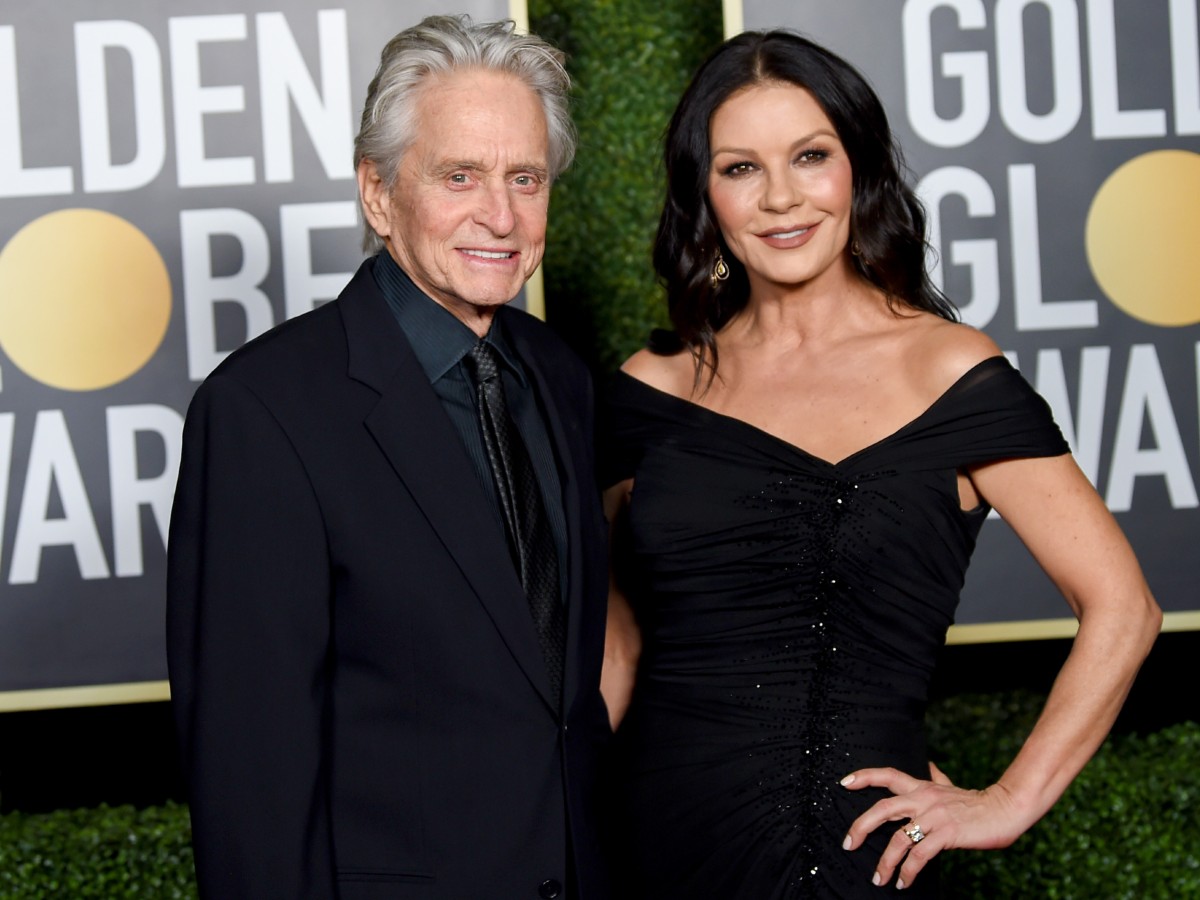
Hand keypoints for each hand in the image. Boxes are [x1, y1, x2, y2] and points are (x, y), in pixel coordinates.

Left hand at [839, 766, 1025, 889]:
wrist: (1005, 809)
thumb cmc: (977, 801)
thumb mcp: (951, 787)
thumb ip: (936, 778)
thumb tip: (929, 765)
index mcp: (922, 786)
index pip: (887, 775)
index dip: (863, 777)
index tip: (843, 783)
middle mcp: (924, 798)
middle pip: (882, 808)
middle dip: (861, 827)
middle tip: (849, 843)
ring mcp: (934, 816)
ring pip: (898, 838)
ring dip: (885, 862)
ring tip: (878, 878)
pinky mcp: (946, 834)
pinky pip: (919, 856)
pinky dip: (908, 872)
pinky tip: (903, 882)